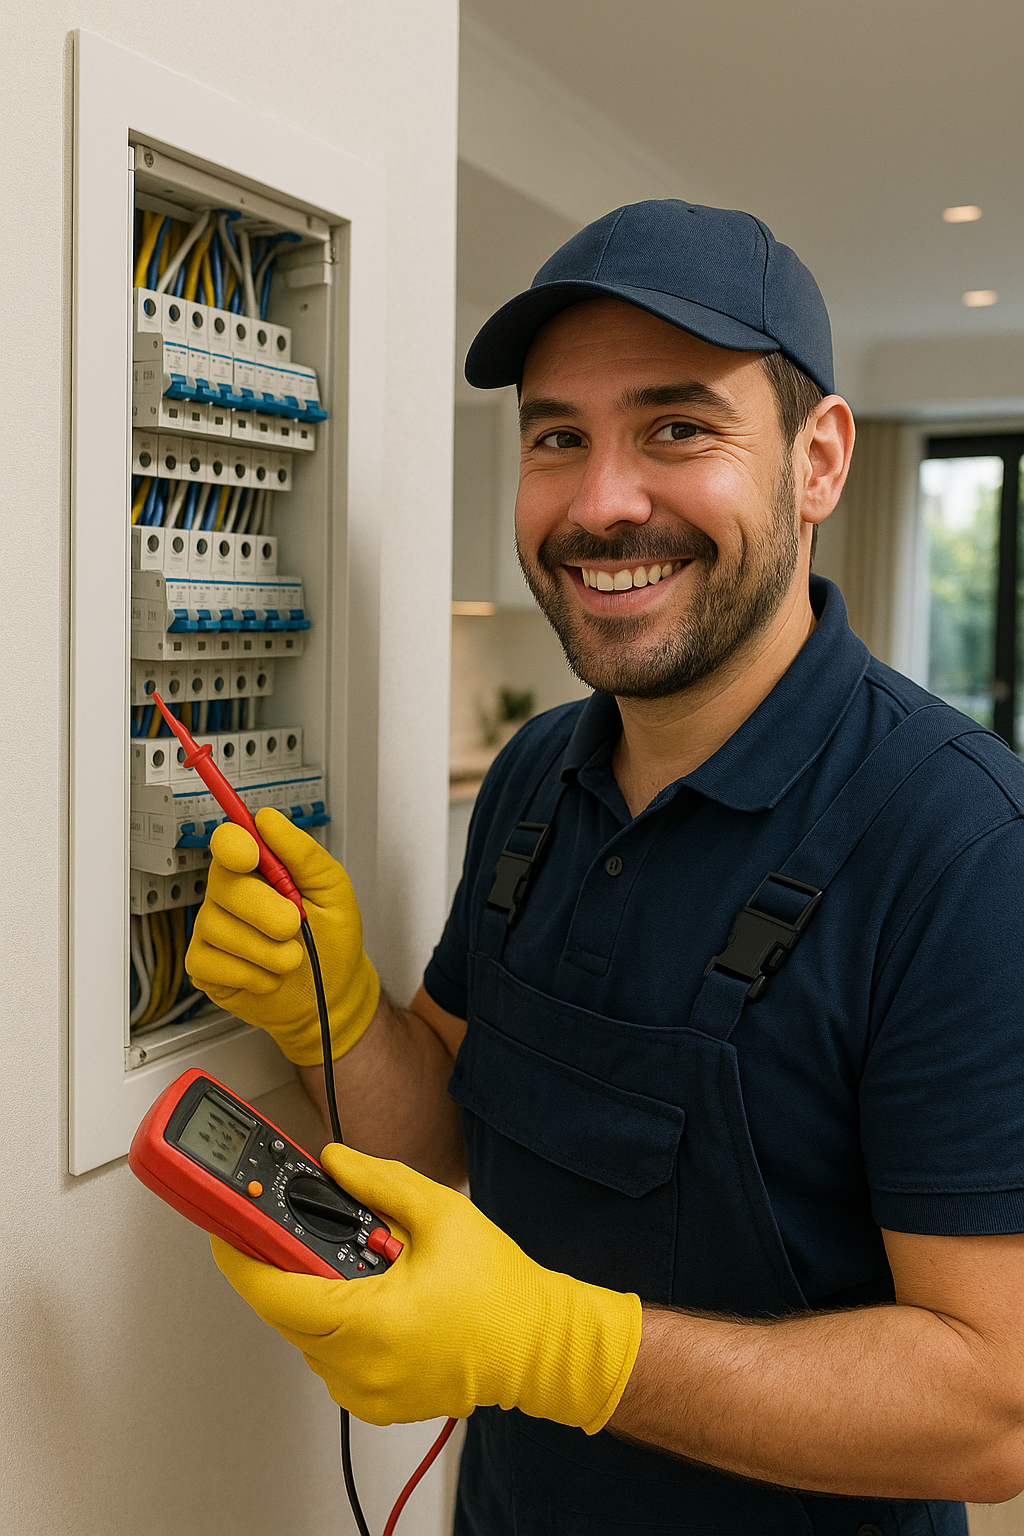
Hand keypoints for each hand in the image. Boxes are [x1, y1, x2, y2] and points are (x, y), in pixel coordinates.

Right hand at [186, 807, 379, 1064]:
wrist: (333, 995)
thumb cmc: (333, 940)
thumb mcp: (333, 889)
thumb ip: (302, 852)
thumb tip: (267, 819)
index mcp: (258, 869)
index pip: (228, 841)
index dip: (233, 845)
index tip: (251, 856)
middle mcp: (229, 894)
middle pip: (223, 885)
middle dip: (266, 910)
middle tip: (294, 925)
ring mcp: (212, 930)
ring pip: (218, 928)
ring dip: (267, 950)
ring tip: (291, 957)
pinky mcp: (204, 966)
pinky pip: (212, 964)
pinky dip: (252, 975)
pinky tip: (269, 977)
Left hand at [211, 1142, 641, 1427]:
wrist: (538, 1347)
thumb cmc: (501, 1291)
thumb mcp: (440, 1214)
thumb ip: (377, 1182)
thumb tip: (333, 1163)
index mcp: (370, 1322)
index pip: (277, 1290)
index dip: (242, 1255)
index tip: (225, 1228)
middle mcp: (360, 1367)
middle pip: (287, 1310)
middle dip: (290, 1265)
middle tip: (312, 1231)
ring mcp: (365, 1392)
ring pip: (307, 1335)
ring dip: (318, 1296)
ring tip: (369, 1267)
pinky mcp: (375, 1403)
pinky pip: (332, 1359)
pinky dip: (339, 1325)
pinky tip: (377, 1300)